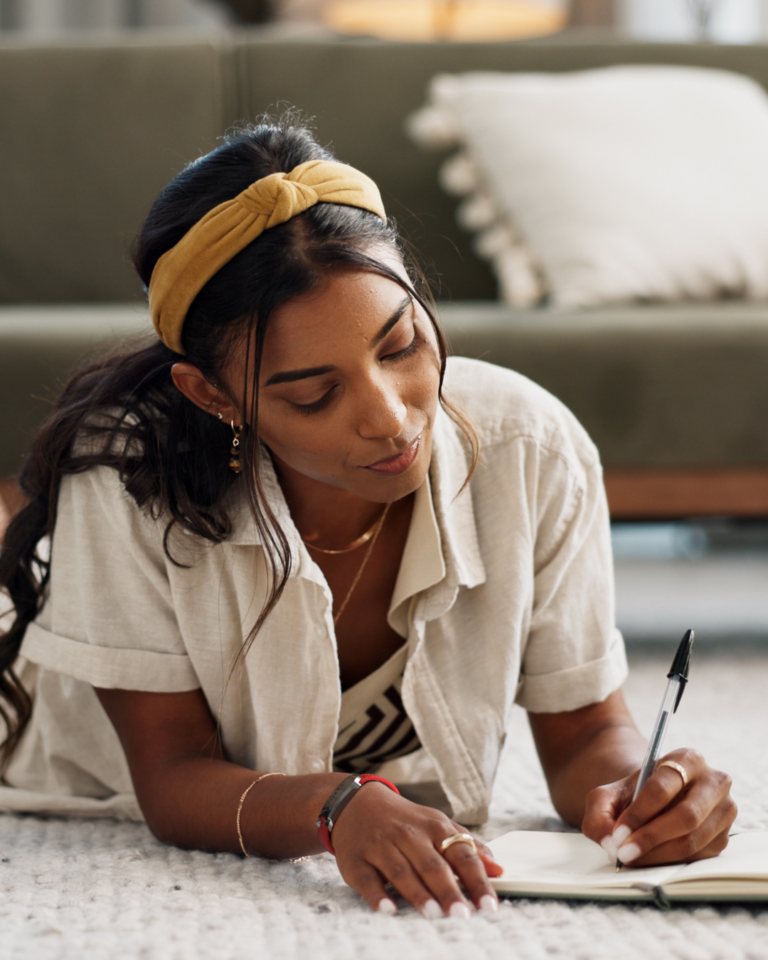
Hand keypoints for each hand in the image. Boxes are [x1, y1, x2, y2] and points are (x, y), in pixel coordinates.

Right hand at [329, 781, 502, 915]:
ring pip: (401, 871)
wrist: (355, 803)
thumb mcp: (437, 824)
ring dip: (418, 894)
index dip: (476, 879)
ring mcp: (380, 846)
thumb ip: (466, 845)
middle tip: (462, 915)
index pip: (461, 853)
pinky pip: (367, 879)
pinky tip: (388, 909)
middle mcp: (408, 834)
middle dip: (448, 890)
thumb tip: (498, 869)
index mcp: (433, 826)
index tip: (489, 906)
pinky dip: (377, 894)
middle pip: (431, 864)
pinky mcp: (356, 860)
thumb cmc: (405, 820)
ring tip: (435, 915)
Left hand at [582, 748, 736, 866]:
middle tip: (623, 852)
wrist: (656, 799)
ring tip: (632, 858)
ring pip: (693, 840)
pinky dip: (670, 862)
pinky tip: (650, 858)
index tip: (617, 834)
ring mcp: (724, 811)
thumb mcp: (610, 794)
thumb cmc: (633, 794)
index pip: (662, 788)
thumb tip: (609, 842)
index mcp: (687, 758)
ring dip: (658, 854)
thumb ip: (599, 813)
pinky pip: (698, 856)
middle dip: (651, 838)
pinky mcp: (724, 837)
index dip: (638, 814)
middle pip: (686, 816)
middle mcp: (714, 782)